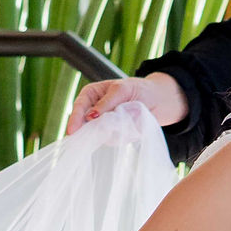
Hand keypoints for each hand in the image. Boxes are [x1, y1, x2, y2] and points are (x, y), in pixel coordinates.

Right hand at [68, 72, 187, 134]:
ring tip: (130, 119)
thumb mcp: (122, 90)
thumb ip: (106, 103)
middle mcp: (93, 110)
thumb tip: (90, 116)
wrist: (157, 101)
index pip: (79, 106)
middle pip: (85, 125)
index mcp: (91, 94)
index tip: (73, 131)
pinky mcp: (112, 136)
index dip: (75, 119)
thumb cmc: (138, 90)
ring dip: (114, 132)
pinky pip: (113, 140)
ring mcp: (102, 125)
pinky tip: (132, 126)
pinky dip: (123, 135)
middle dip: (94, 129)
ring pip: (99, 135)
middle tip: (104, 131)